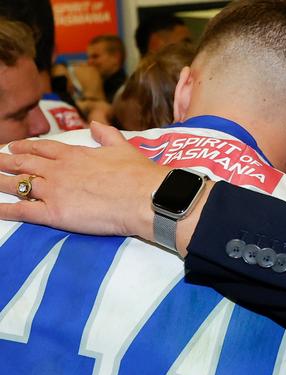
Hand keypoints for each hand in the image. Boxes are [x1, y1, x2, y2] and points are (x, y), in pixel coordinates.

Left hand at [0, 122, 169, 239]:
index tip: (12, 147)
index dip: (25, 147)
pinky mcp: (54, 213)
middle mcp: (59, 170)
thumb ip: (106, 134)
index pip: (42, 148)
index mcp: (74, 154)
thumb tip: (95, 124)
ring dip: (0, 182)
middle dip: (5, 162)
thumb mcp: (123, 146)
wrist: (144, 196)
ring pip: (18, 184)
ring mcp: (54, 191)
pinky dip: (5, 210)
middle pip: (24, 164)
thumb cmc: (138, 174)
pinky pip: (23, 211)